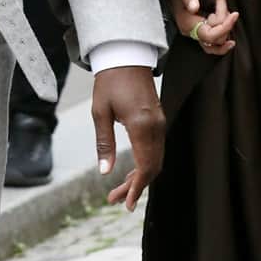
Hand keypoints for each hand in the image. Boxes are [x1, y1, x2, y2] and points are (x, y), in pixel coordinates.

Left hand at [91, 65, 164, 211]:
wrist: (126, 57)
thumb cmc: (109, 83)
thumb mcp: (100, 113)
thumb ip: (104, 143)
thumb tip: (105, 172)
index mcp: (141, 125)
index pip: (145, 165)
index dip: (136, 187)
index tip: (127, 203)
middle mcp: (156, 127)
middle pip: (153, 167)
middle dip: (136, 187)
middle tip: (116, 201)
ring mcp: (160, 124)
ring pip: (156, 160)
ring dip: (140, 178)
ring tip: (119, 192)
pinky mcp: (158, 122)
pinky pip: (155, 150)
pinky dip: (145, 165)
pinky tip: (130, 173)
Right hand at [169, 0, 238, 55]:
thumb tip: (194, 7)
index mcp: (187, 25)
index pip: (209, 35)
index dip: (225, 26)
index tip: (235, 14)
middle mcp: (193, 33)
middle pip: (217, 37)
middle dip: (226, 21)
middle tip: (221, 0)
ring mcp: (198, 35)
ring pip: (218, 42)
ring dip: (226, 26)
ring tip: (221, 7)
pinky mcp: (203, 33)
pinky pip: (214, 45)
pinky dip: (223, 43)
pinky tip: (230, 42)